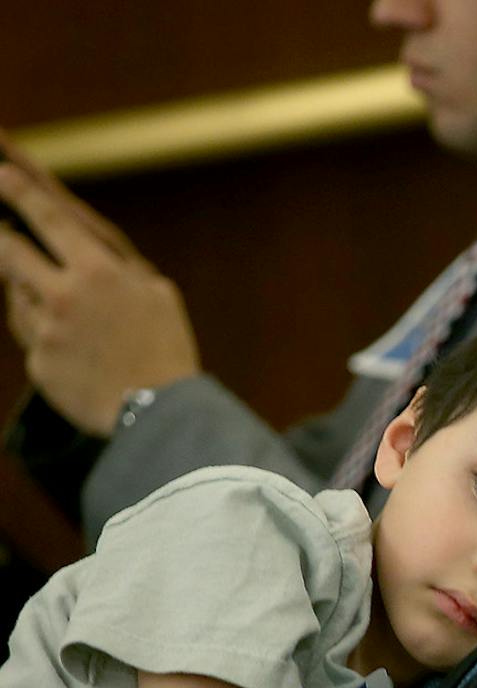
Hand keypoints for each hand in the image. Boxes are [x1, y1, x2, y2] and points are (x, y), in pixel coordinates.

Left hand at [0, 136, 200, 436]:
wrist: (164, 417)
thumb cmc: (165, 349)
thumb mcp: (155, 292)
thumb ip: (112, 260)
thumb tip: (66, 233)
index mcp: (100, 271)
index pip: (48, 214)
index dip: (18, 185)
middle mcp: (67, 295)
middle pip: (8, 248)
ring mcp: (48, 329)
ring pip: (16, 293)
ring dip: (31, 294)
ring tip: (74, 319)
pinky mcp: (38, 361)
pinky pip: (27, 334)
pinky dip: (42, 334)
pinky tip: (75, 351)